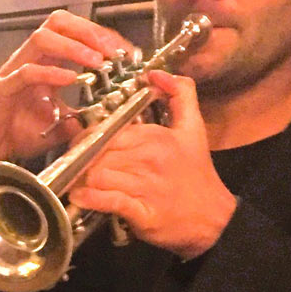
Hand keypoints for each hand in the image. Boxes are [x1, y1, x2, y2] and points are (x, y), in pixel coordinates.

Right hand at [0, 10, 131, 176]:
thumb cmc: (18, 134)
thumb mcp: (60, 125)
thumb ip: (83, 116)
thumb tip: (110, 118)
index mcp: (45, 62)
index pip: (74, 32)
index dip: (101, 36)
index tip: (126, 51)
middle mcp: (30, 59)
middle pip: (58, 22)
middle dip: (89, 31)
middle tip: (113, 50)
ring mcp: (14, 71)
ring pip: (42, 38)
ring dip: (74, 46)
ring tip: (97, 61)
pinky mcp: (2, 89)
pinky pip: (26, 72)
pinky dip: (50, 72)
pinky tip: (71, 79)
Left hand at [68, 70, 237, 259]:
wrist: (216, 219)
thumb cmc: (197, 173)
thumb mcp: (194, 129)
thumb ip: (182, 95)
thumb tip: (156, 72)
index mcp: (155, 136)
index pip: (107, 131)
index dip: (87, 137)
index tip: (81, 145)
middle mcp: (148, 158)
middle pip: (98, 153)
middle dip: (81, 159)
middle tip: (74, 166)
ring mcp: (145, 187)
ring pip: (98, 175)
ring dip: (82, 180)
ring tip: (76, 182)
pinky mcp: (142, 213)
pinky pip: (108, 201)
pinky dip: (89, 199)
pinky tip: (80, 198)